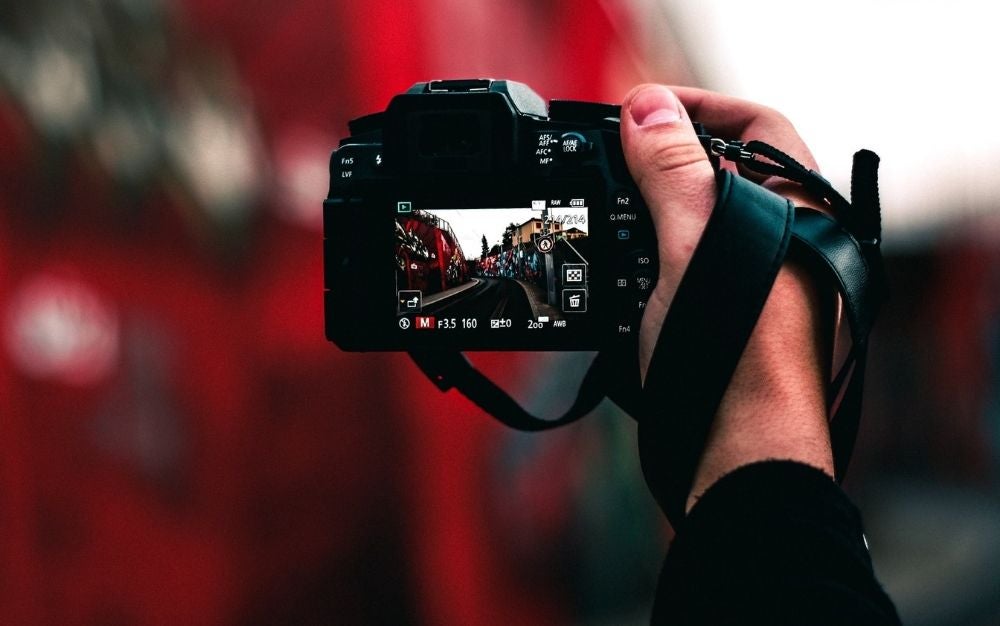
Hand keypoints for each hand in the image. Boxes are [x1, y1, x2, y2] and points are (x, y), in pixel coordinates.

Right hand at [619, 85, 834, 510]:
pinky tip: (616, 268)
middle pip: (720, 171)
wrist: (736, 449)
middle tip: (610, 158)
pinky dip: (645, 258)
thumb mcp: (693, 247)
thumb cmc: (738, 356)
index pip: (756, 125)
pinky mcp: (722, 314)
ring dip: (647, 211)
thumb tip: (647, 110)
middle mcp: (781, 241)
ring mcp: (753, 280)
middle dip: (662, 159)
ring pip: (694, 222)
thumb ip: (672, 173)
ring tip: (604, 212)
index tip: (640, 110)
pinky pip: (680, 266)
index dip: (699, 106)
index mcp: (794, 210)